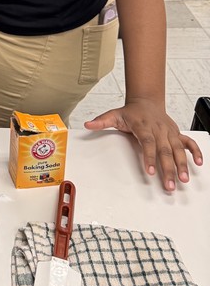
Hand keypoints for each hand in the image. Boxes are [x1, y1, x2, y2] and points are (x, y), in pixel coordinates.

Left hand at [84, 98, 203, 191]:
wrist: (146, 100)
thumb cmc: (131, 111)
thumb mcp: (114, 114)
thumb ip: (101, 121)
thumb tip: (87, 125)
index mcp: (143, 126)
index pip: (147, 143)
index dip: (149, 157)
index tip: (150, 172)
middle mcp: (158, 129)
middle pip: (165, 150)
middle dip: (168, 169)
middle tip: (170, 185)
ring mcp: (169, 132)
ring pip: (178, 149)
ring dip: (183, 165)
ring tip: (184, 180)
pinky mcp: (176, 133)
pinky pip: (188, 143)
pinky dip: (195, 152)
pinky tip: (199, 163)